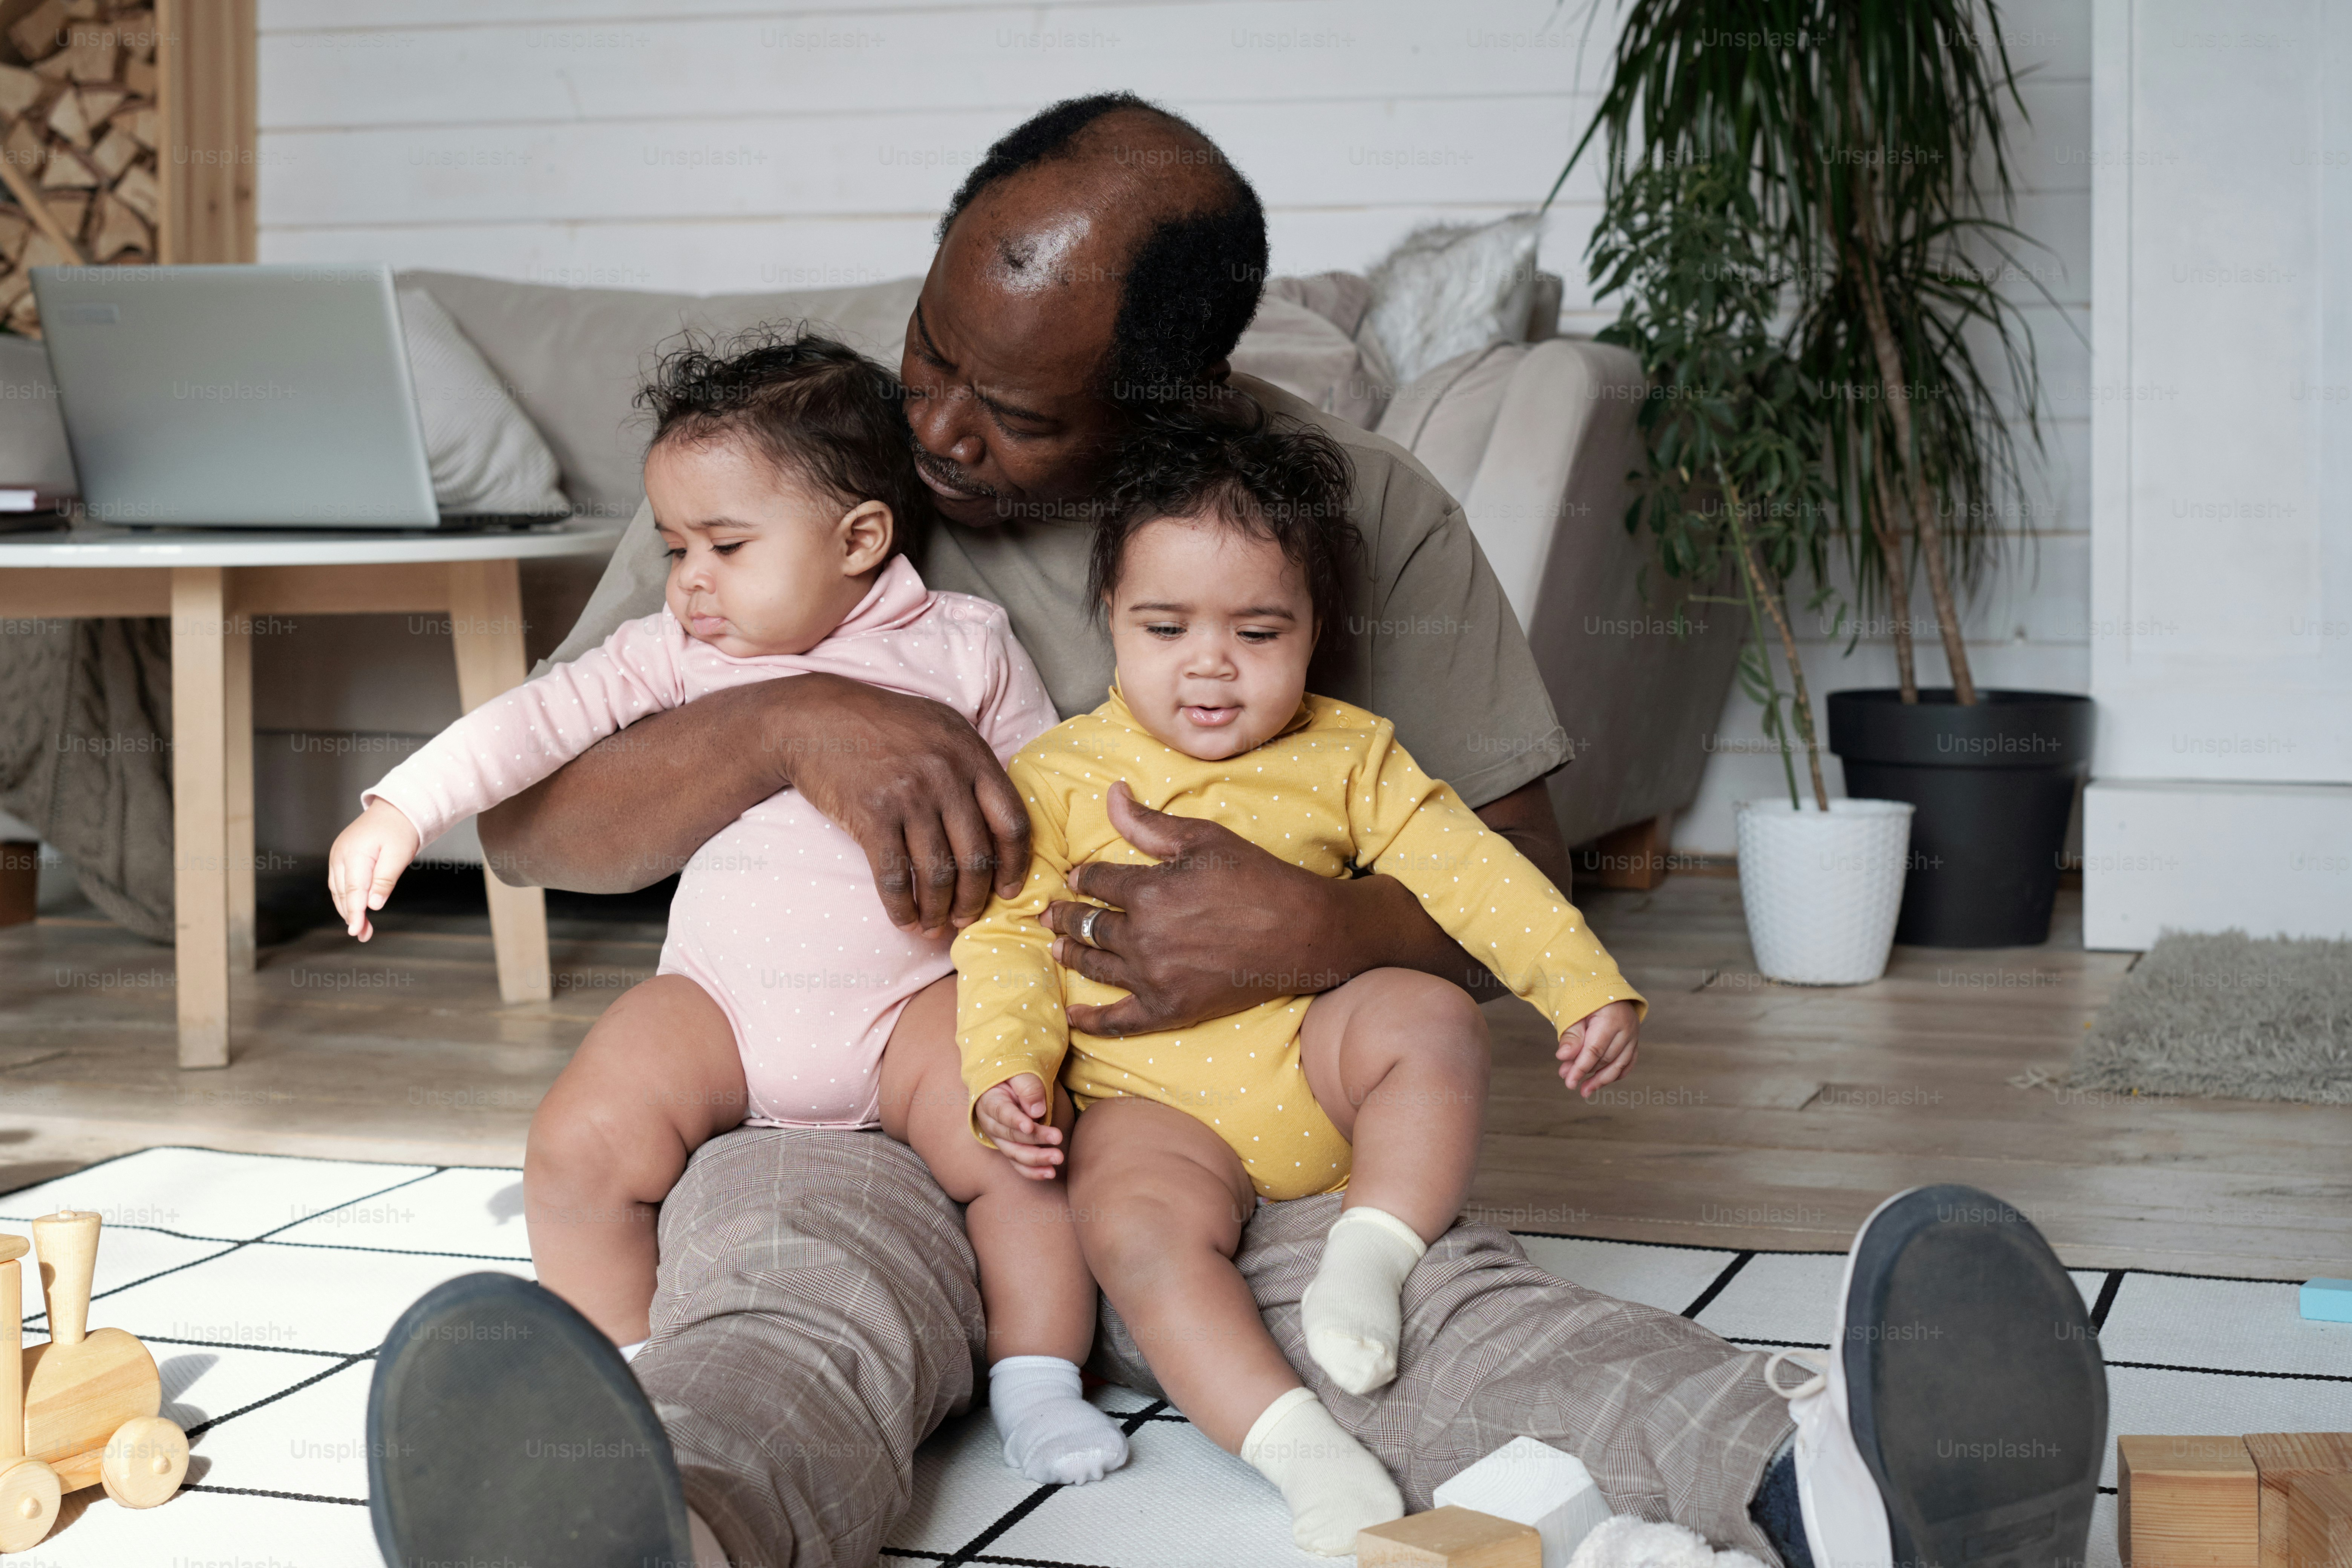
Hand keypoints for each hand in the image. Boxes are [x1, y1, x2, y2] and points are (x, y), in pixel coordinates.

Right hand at [328, 801, 421, 941]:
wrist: (395, 808)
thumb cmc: (400, 830)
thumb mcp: (398, 855)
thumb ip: (385, 880)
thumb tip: (373, 905)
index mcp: (355, 853)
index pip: (353, 890)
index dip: (354, 913)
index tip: (356, 931)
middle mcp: (340, 855)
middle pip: (342, 893)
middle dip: (351, 916)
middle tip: (363, 935)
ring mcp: (338, 855)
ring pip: (338, 889)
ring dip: (347, 909)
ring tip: (361, 929)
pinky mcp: (341, 857)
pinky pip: (339, 881)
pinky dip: (346, 897)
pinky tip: (355, 908)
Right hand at [775, 673, 1033, 937]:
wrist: (815, 718)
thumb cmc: (882, 724)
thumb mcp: (941, 727)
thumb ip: (973, 766)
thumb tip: (998, 823)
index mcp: (971, 754)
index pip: (1012, 822)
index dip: (1016, 865)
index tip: (1009, 891)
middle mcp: (946, 775)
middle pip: (977, 857)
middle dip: (974, 899)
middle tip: (967, 918)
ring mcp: (909, 796)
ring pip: (938, 873)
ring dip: (939, 911)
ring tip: (935, 927)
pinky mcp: (872, 815)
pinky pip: (894, 877)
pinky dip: (902, 908)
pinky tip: (905, 921)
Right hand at [973, 1073, 1063, 1180]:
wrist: (1006, 1086)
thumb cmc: (1014, 1078)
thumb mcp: (1020, 1073)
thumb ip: (1028, 1088)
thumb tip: (1037, 1112)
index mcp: (989, 1102)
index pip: (1001, 1113)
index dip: (1015, 1120)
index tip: (1030, 1126)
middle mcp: (991, 1124)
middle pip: (1011, 1135)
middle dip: (1035, 1139)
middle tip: (1057, 1138)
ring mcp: (999, 1140)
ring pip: (1015, 1153)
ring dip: (1036, 1159)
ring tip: (1057, 1159)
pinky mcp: (1010, 1149)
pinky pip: (1018, 1164)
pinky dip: (1032, 1171)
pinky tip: (1049, 1173)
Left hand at [1042, 781, 1358, 1036]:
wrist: (1302, 932)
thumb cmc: (1256, 877)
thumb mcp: (1203, 839)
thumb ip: (1149, 823)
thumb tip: (1111, 793)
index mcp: (1147, 891)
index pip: (1097, 881)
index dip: (1083, 877)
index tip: (1076, 878)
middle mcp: (1142, 937)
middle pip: (1088, 925)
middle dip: (1065, 916)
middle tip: (1050, 913)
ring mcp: (1153, 977)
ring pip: (1095, 965)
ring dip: (1071, 954)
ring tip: (1056, 946)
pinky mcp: (1169, 1009)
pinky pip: (1118, 1020)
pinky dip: (1091, 1018)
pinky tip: (1072, 1013)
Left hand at [1558, 1000, 1640, 1097]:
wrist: (1606, 989)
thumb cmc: (1587, 1000)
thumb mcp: (1575, 1013)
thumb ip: (1571, 1035)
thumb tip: (1563, 1057)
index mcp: (1611, 1019)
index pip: (1594, 1050)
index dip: (1580, 1068)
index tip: (1568, 1081)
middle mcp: (1627, 1029)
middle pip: (1606, 1059)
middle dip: (1586, 1072)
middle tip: (1568, 1080)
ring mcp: (1634, 1036)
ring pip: (1619, 1064)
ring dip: (1601, 1080)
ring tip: (1585, 1090)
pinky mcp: (1635, 1041)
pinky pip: (1628, 1062)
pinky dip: (1616, 1074)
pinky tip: (1602, 1081)